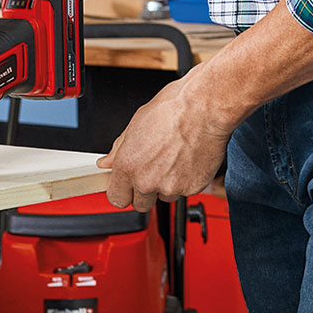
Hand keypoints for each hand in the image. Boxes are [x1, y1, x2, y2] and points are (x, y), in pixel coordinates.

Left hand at [95, 71, 234, 211]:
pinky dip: (184, 181)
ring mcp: (171, 187)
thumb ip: (119, 150)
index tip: (126, 186)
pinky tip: (186, 161)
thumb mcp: (135, 124)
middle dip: (143, 191)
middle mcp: (147, 180)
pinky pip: (184, 192)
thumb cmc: (173, 110)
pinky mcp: (192, 188)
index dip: (121, 192)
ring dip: (165, 186)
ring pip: (163, 197)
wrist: (204, 109)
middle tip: (151, 171)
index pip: (116, 198)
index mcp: (128, 165)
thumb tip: (108, 161)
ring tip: (172, 160)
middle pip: (139, 204)